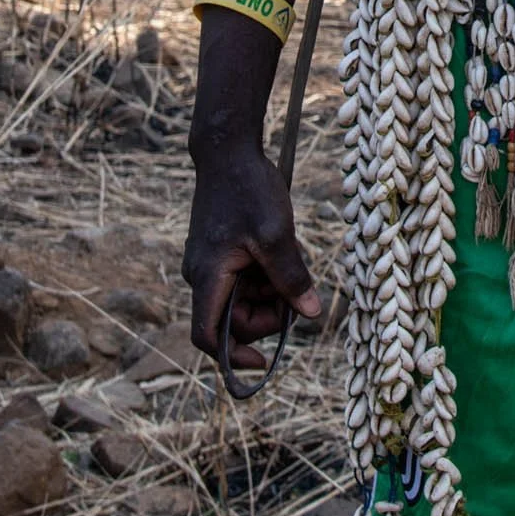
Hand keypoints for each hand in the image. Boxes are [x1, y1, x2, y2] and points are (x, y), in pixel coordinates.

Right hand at [185, 141, 321, 373]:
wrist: (228, 152)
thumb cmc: (248, 188)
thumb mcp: (276, 235)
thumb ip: (292, 277)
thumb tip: (311, 315)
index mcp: (208, 277)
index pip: (207, 336)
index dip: (233, 356)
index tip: (265, 362)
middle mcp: (202, 277)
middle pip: (234, 322)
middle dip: (268, 316)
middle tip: (297, 292)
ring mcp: (210, 266)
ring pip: (242, 302)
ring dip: (270, 295)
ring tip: (289, 262)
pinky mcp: (221, 256)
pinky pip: (244, 283)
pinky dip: (266, 279)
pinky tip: (280, 254)